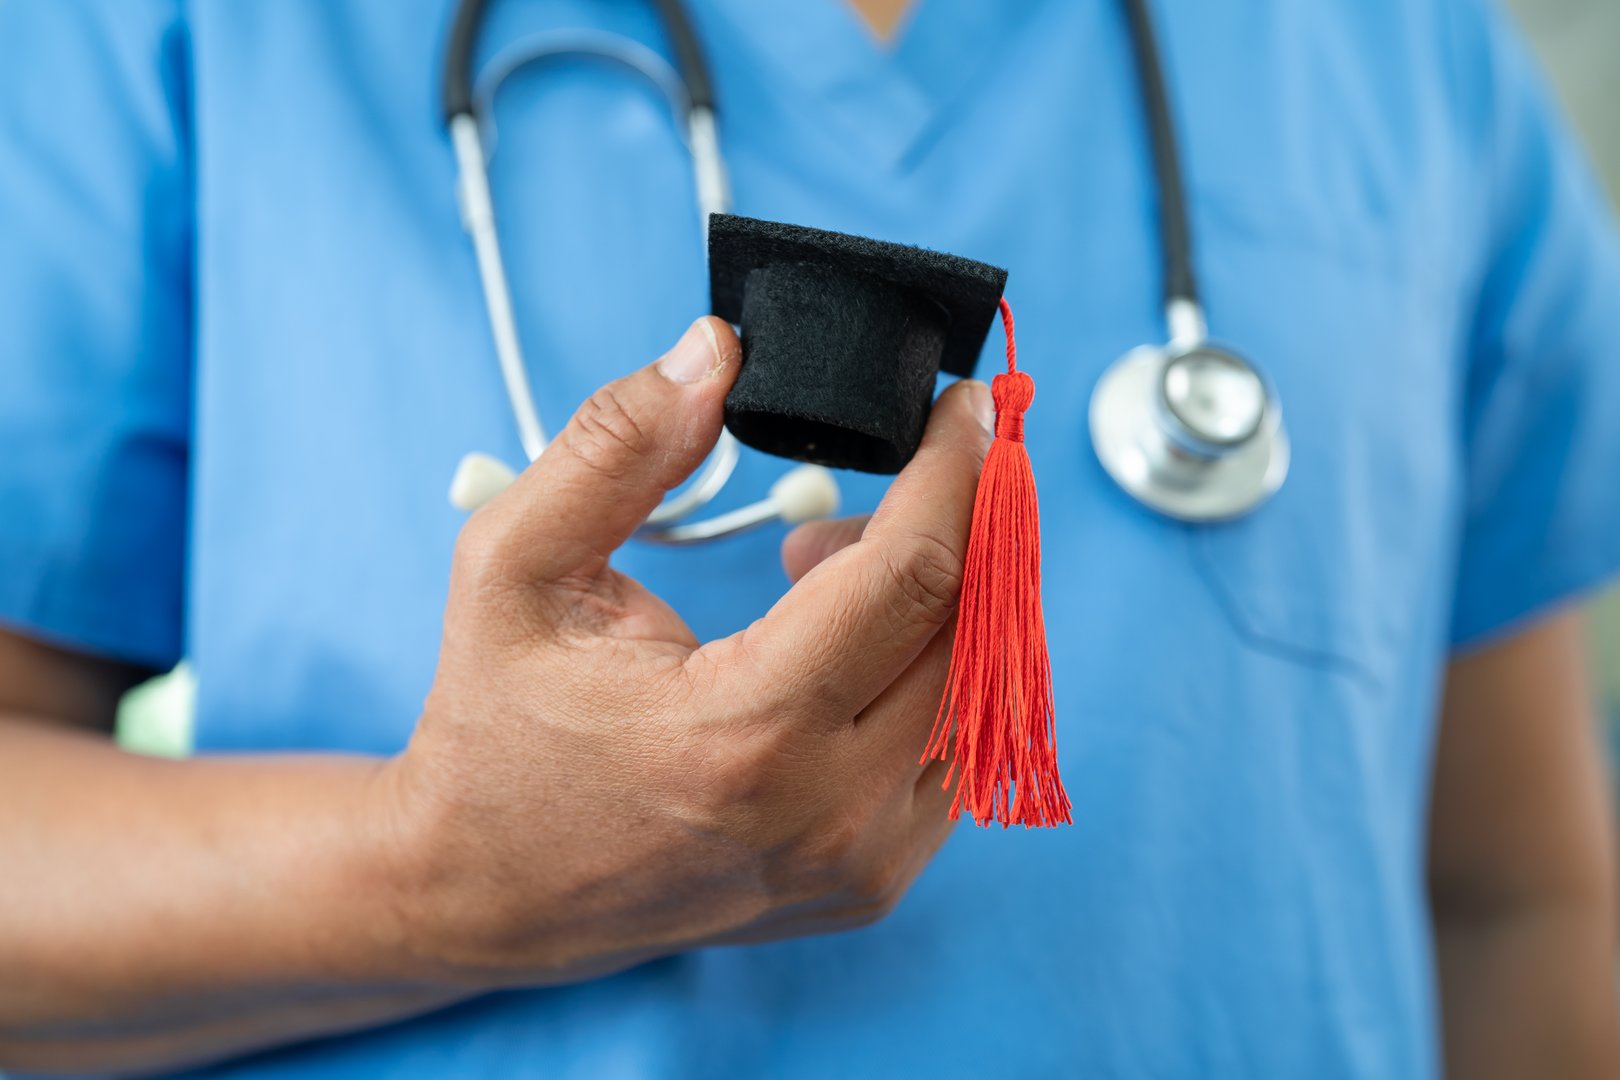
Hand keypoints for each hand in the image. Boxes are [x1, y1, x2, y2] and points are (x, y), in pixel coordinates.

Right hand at [378, 317, 992, 985]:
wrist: (488, 891)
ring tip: (827, 567)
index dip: (952, 472)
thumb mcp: (512, 563)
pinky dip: (928, 674)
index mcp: (744, 734)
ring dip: (941, 603)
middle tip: (903, 468)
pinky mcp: (873, 884)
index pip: (911, 575)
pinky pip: (955, 753)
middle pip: (972, 630)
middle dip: (959, 526)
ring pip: (980, 694)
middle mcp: (828, 814)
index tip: (963, 406)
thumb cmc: (495, 727)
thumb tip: (716, 351)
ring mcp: (862, 863)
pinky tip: (846, 646)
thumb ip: (615, 448)